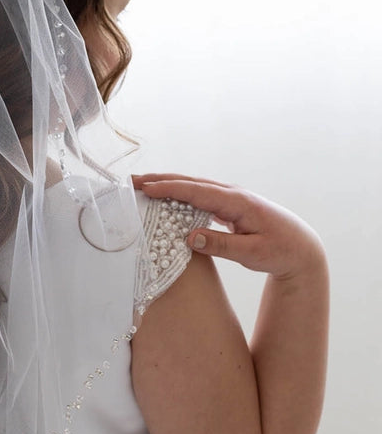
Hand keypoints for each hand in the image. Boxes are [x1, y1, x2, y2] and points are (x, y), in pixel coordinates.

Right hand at [132, 173, 325, 281]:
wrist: (301, 248)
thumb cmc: (280, 251)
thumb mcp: (252, 254)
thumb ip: (221, 245)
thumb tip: (189, 238)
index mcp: (237, 202)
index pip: (197, 191)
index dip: (170, 189)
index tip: (145, 189)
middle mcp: (232, 194)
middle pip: (191, 182)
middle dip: (160, 179)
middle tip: (131, 181)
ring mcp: (230, 198)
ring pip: (193, 186)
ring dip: (167, 184)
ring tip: (141, 186)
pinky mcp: (229, 206)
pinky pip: (199, 196)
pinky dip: (180, 194)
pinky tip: (166, 199)